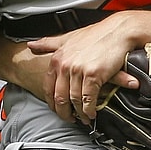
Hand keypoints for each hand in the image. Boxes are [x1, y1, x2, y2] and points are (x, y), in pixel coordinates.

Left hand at [27, 13, 142, 123]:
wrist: (119, 31)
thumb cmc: (96, 34)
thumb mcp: (68, 37)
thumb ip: (49, 43)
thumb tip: (31, 46)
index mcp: (58, 58)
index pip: (48, 87)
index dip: (53, 102)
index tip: (58, 109)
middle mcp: (65, 65)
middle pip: (60, 97)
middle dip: (64, 112)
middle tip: (70, 118)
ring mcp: (78, 70)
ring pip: (74, 100)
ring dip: (79, 113)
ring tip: (83, 118)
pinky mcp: (93, 75)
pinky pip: (88, 99)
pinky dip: (89, 109)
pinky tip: (92, 113)